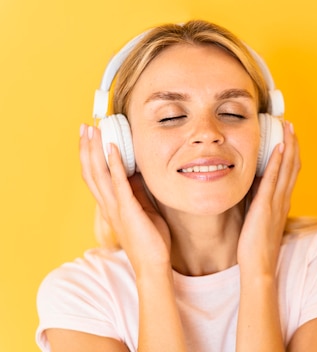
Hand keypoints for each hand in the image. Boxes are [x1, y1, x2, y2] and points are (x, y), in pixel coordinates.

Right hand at [79, 124, 170, 274]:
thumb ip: (137, 192)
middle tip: (85, 126)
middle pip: (91, 171)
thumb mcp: (144, 209)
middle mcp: (108, 204)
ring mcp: (116, 207)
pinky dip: (114, 165)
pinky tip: (113, 149)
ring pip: (99, 174)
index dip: (91, 155)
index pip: (95, 176)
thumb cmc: (150, 240)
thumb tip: (136, 171)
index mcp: (111, 205)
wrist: (153, 265)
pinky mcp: (127, 210)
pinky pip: (119, 184)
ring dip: (95, 150)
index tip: (91, 136)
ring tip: (94, 131)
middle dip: (87, 147)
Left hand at [237, 120, 299, 274]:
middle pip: (293, 165)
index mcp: (282, 202)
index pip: (290, 172)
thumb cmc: (256, 247)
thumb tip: (251, 189)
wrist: (259, 267)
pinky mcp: (266, 206)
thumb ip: (258, 203)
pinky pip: (274, 179)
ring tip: (287, 127)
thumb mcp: (259, 220)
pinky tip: (278, 146)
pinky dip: (279, 161)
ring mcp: (277, 202)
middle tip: (289, 124)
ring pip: (288, 168)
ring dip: (288, 145)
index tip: (288, 135)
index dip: (291, 152)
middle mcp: (283, 199)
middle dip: (292, 143)